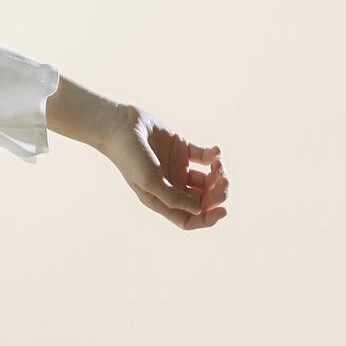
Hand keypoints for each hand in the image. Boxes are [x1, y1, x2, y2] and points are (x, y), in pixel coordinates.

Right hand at [101, 106, 228, 231]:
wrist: (120, 126)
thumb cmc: (130, 157)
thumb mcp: (150, 181)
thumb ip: (174, 198)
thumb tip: (199, 210)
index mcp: (161, 200)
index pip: (188, 218)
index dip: (207, 218)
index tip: (222, 210)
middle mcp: (171, 187)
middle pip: (202, 200)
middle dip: (217, 194)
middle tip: (225, 181)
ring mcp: (177, 168)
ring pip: (207, 180)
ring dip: (218, 174)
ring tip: (219, 164)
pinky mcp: (181, 149)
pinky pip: (204, 157)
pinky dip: (213, 156)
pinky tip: (216, 152)